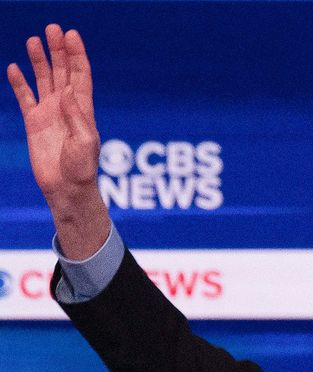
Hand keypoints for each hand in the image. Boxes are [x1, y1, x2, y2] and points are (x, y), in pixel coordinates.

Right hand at [7, 24, 110, 255]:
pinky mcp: (34, 122)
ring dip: (39, 60)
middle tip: (52, 28)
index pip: (81, 75)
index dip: (77, 54)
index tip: (71, 35)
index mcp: (84, 108)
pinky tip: (14, 68)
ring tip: (33, 40)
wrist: (66, 188)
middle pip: (62, 71)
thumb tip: (66, 93)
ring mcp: (50, 113)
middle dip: (58, 50)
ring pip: (44, 80)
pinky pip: (25, 97)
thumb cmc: (82, 169)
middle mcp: (67, 106)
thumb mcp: (85, 142)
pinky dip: (19, 83)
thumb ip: (77, 116)